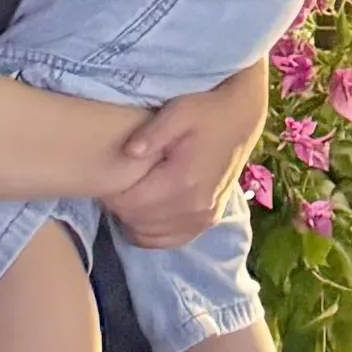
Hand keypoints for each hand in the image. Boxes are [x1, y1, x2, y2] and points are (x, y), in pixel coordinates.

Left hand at [110, 62, 269, 249]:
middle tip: (120, 182)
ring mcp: (203, 218)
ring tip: (134, 193)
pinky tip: (148, 212)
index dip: (111, 192)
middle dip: (120, 205)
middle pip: (136, 221)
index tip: (110, 175)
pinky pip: (169, 241)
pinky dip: (152, 232)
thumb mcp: (178, 111)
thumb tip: (128, 152)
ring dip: (134, 219)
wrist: (241, 118)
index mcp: (183, 181)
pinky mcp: (208, 221)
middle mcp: (195, 207)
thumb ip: (151, 133)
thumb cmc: (206, 111)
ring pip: (149, 235)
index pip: (129, 204)